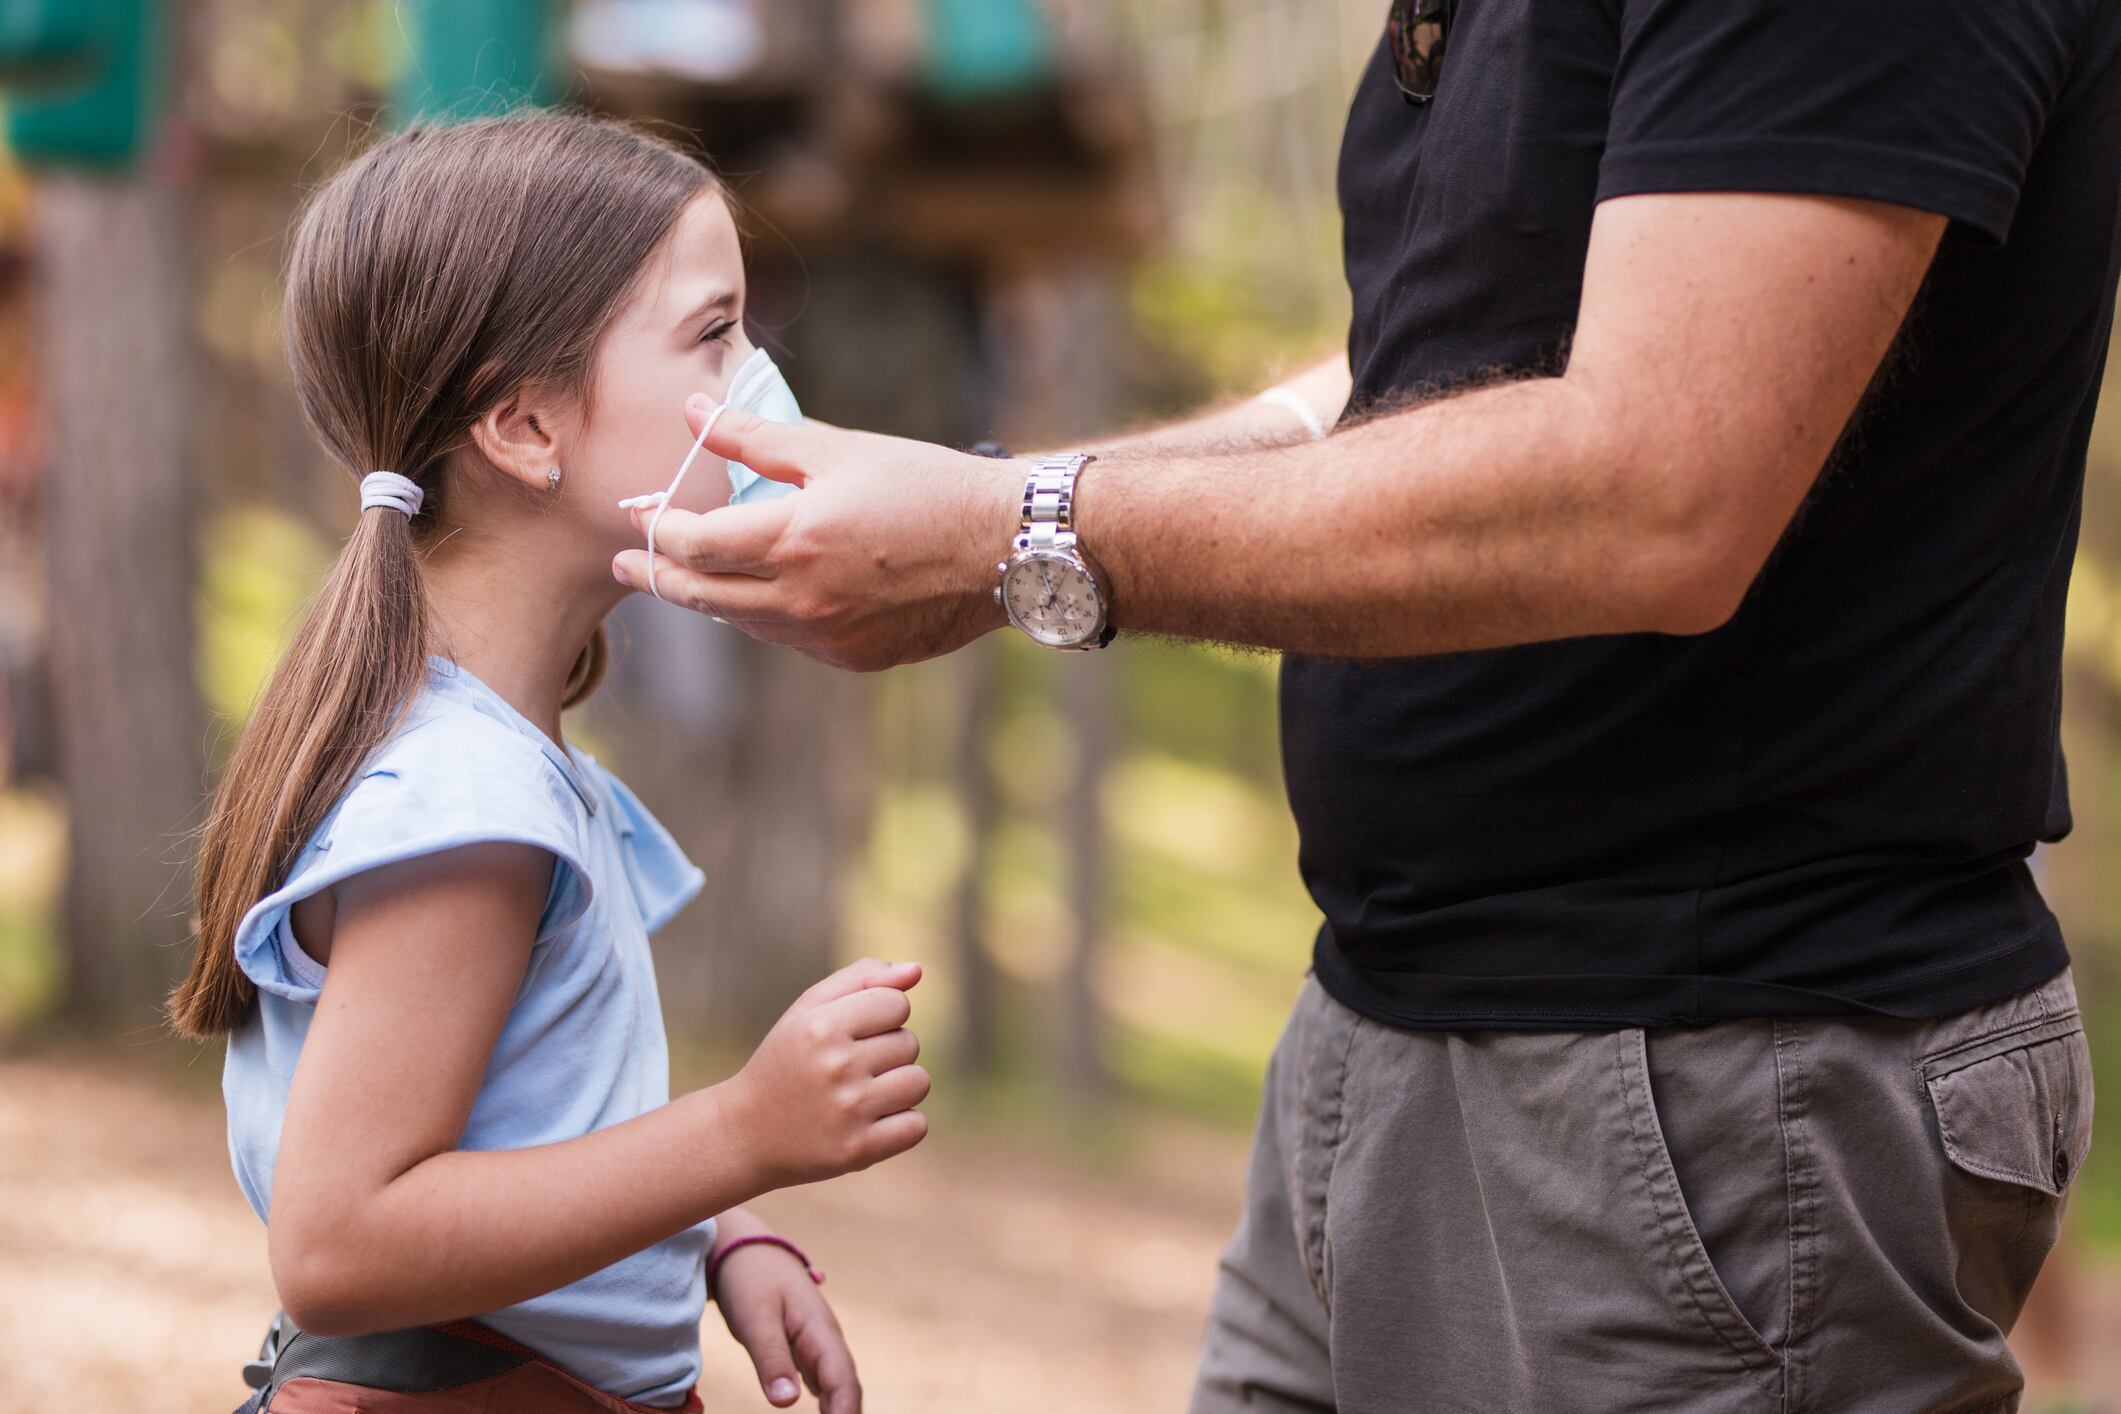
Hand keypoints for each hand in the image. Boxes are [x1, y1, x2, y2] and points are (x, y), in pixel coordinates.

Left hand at [611, 397, 1019, 671]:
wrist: (1006, 547)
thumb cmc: (928, 485)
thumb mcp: (838, 449)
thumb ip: (755, 436)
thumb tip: (692, 412)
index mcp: (792, 539)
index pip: (693, 542)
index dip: (657, 526)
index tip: (639, 513)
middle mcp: (801, 599)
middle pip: (700, 595)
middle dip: (655, 577)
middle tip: (625, 564)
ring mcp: (827, 636)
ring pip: (741, 622)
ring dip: (708, 597)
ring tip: (687, 577)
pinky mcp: (853, 656)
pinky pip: (786, 639)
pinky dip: (763, 615)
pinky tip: (759, 595)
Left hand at [713, 1213, 860, 1413]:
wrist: (745, 1248)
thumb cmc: (750, 1279)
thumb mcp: (755, 1318)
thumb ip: (771, 1358)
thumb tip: (787, 1403)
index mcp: (821, 1332)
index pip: (843, 1383)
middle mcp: (827, 1340)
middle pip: (847, 1387)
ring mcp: (818, 1343)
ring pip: (838, 1385)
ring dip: (840, 1410)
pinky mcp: (804, 1346)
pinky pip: (824, 1379)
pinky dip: (828, 1402)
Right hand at [725, 958, 929, 1187]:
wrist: (746, 1132)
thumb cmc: (787, 1061)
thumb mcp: (809, 1009)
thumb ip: (862, 979)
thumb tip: (917, 970)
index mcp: (822, 1026)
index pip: (897, 1004)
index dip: (880, 1017)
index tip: (851, 1033)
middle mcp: (837, 1066)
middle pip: (910, 1043)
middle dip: (887, 1052)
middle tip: (847, 1069)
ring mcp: (849, 1111)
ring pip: (918, 1083)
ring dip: (898, 1088)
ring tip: (861, 1094)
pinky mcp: (858, 1150)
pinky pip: (916, 1126)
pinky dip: (901, 1124)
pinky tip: (869, 1122)